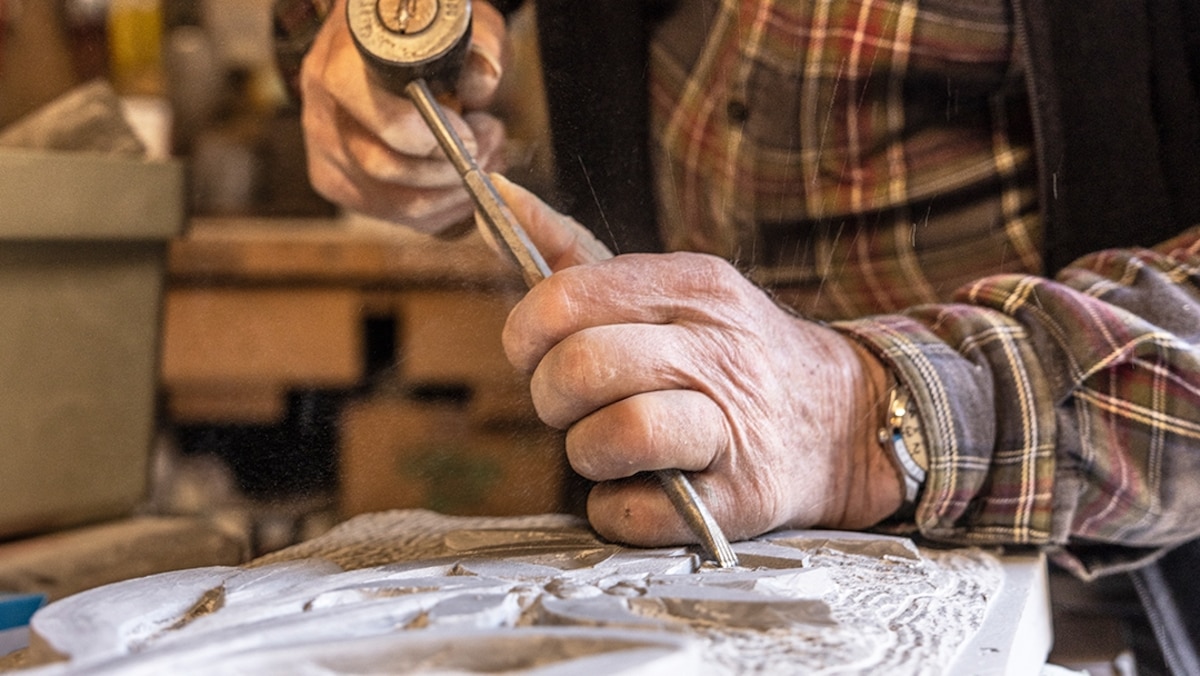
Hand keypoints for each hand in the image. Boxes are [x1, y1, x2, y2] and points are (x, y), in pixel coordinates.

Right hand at [299, 0, 508, 232]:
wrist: (392, 48)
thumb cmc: (426, 38)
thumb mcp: (458, 30)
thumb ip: (475, 49)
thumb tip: (483, 82)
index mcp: (342, 60)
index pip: (377, 115)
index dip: (429, 135)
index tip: (469, 132)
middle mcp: (322, 106)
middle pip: (384, 166)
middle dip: (448, 169)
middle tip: (484, 150)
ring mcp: (325, 148)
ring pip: (393, 200)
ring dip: (450, 192)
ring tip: (480, 162)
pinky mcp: (336, 180)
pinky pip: (394, 214)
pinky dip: (439, 208)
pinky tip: (459, 182)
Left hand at [490, 176, 906, 545]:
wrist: (844, 421)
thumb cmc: (730, 351)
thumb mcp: (674, 285)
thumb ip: (579, 253)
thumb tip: (497, 198)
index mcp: (693, 285)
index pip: (566, 298)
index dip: (525, 334)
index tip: (535, 352)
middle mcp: (718, 349)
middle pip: (581, 368)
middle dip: (551, 397)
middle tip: (570, 405)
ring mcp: (734, 429)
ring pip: (612, 437)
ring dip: (585, 453)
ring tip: (608, 446)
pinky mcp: (739, 501)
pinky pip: (634, 513)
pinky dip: (615, 508)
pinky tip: (639, 487)